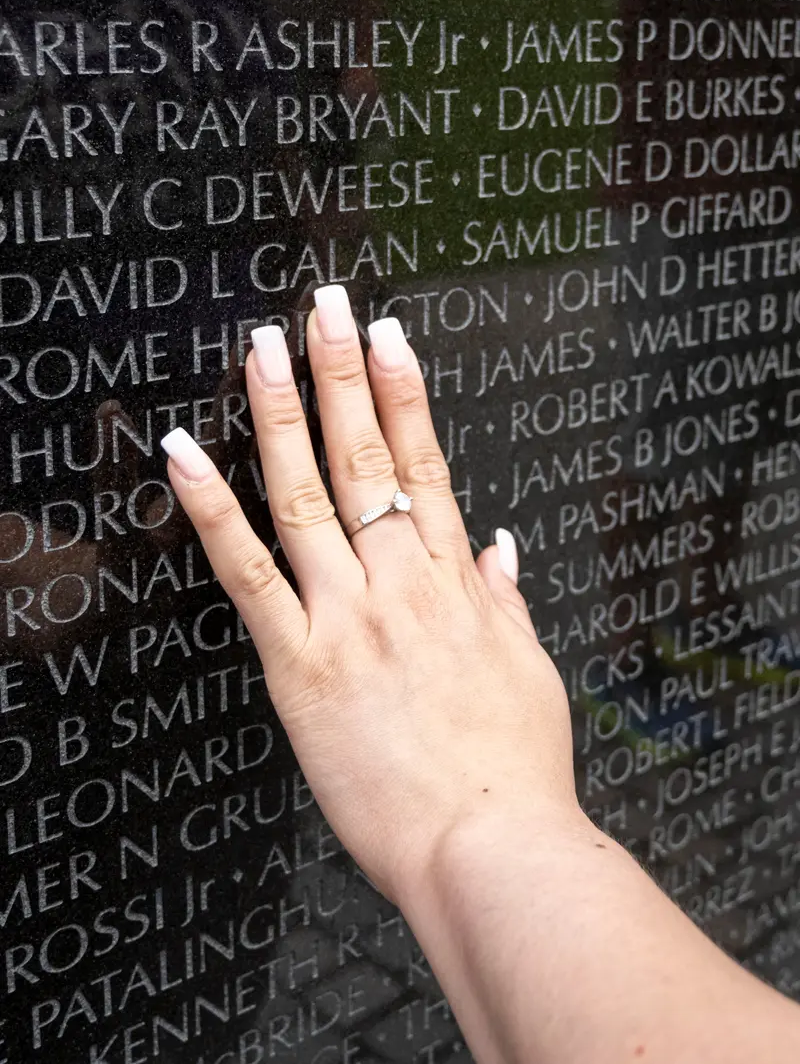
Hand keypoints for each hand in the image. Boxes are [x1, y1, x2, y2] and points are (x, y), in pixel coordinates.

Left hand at [162, 284, 577, 902]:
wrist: (490, 846)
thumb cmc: (513, 770)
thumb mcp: (530, 671)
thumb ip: (506, 600)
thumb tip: (501, 545)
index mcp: (454, 584)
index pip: (425, 466)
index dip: (406, 395)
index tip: (389, 339)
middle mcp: (401, 584)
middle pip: (367, 459)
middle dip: (343, 374)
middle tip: (325, 307)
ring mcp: (349, 618)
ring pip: (307, 495)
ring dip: (282, 414)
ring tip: (262, 349)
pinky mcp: (301, 664)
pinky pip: (249, 574)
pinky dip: (214, 512)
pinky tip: (185, 457)